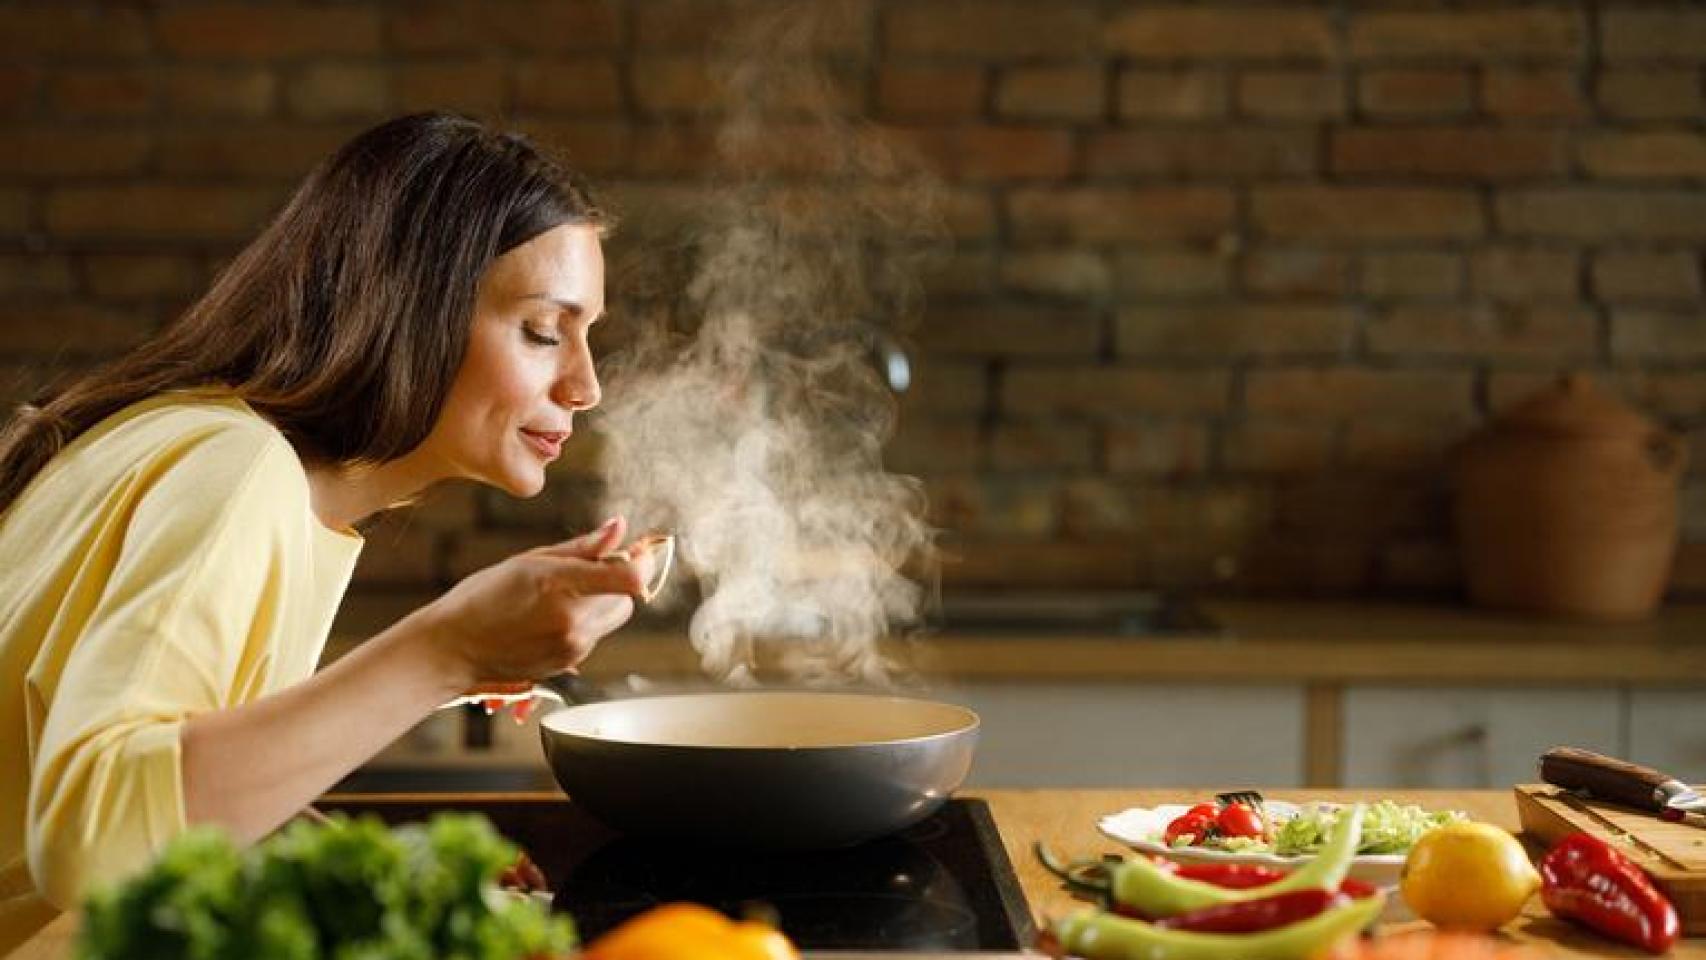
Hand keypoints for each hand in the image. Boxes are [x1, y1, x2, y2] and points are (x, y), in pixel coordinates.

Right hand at [412, 517, 648, 687]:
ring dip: (601, 603)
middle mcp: (572, 621)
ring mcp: (572, 647)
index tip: (636, 553)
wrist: (454, 648)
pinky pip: (595, 635)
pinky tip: (549, 618)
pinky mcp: (570, 663)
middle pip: (628, 597)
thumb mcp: (530, 560)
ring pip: (614, 616)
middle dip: (616, 582)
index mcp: (560, 586)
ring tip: (558, 598)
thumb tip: (620, 527)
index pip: (629, 578)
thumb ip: (582, 547)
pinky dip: (584, 622)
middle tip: (582, 573)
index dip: (642, 563)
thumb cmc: (484, 597)